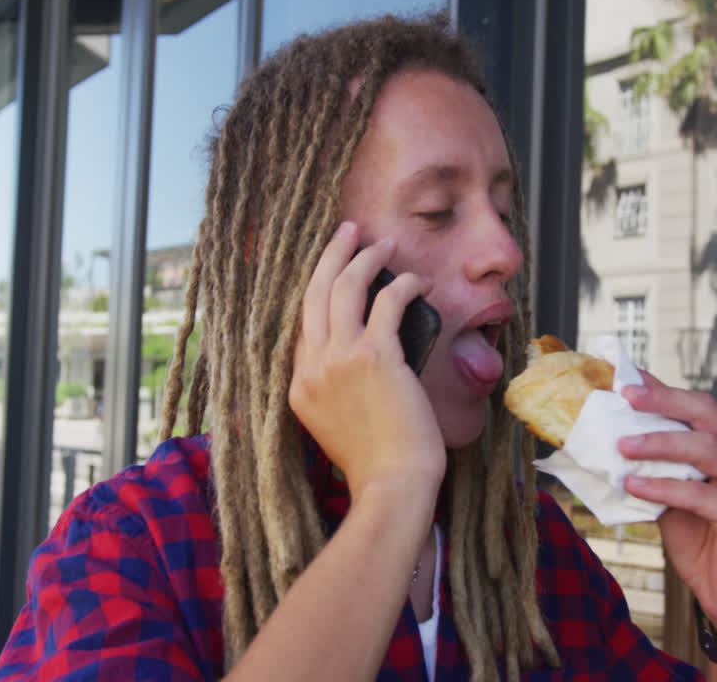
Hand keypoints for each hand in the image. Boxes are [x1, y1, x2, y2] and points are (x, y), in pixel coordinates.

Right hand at [289, 221, 445, 504]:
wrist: (393, 485)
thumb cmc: (378, 463)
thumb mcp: (337, 426)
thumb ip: (336, 391)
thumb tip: (360, 361)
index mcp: (298, 387)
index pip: (303, 324)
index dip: (319, 289)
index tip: (336, 268)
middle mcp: (312, 367)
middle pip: (315, 292)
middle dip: (333, 254)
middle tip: (348, 231)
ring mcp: (339, 360)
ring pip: (346, 287)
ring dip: (367, 257)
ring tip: (385, 244)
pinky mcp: (375, 357)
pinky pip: (388, 302)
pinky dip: (404, 285)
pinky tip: (418, 282)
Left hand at [617, 373, 716, 638]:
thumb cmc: (699, 539)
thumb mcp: (669, 494)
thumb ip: (653, 467)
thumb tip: (609, 438)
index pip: (696, 405)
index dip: (662, 388)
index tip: (625, 376)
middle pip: (707, 413)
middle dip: (665, 400)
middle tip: (626, 396)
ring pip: (706, 448)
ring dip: (660, 442)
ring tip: (622, 446)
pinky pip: (701, 494)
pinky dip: (664, 487)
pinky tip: (634, 487)